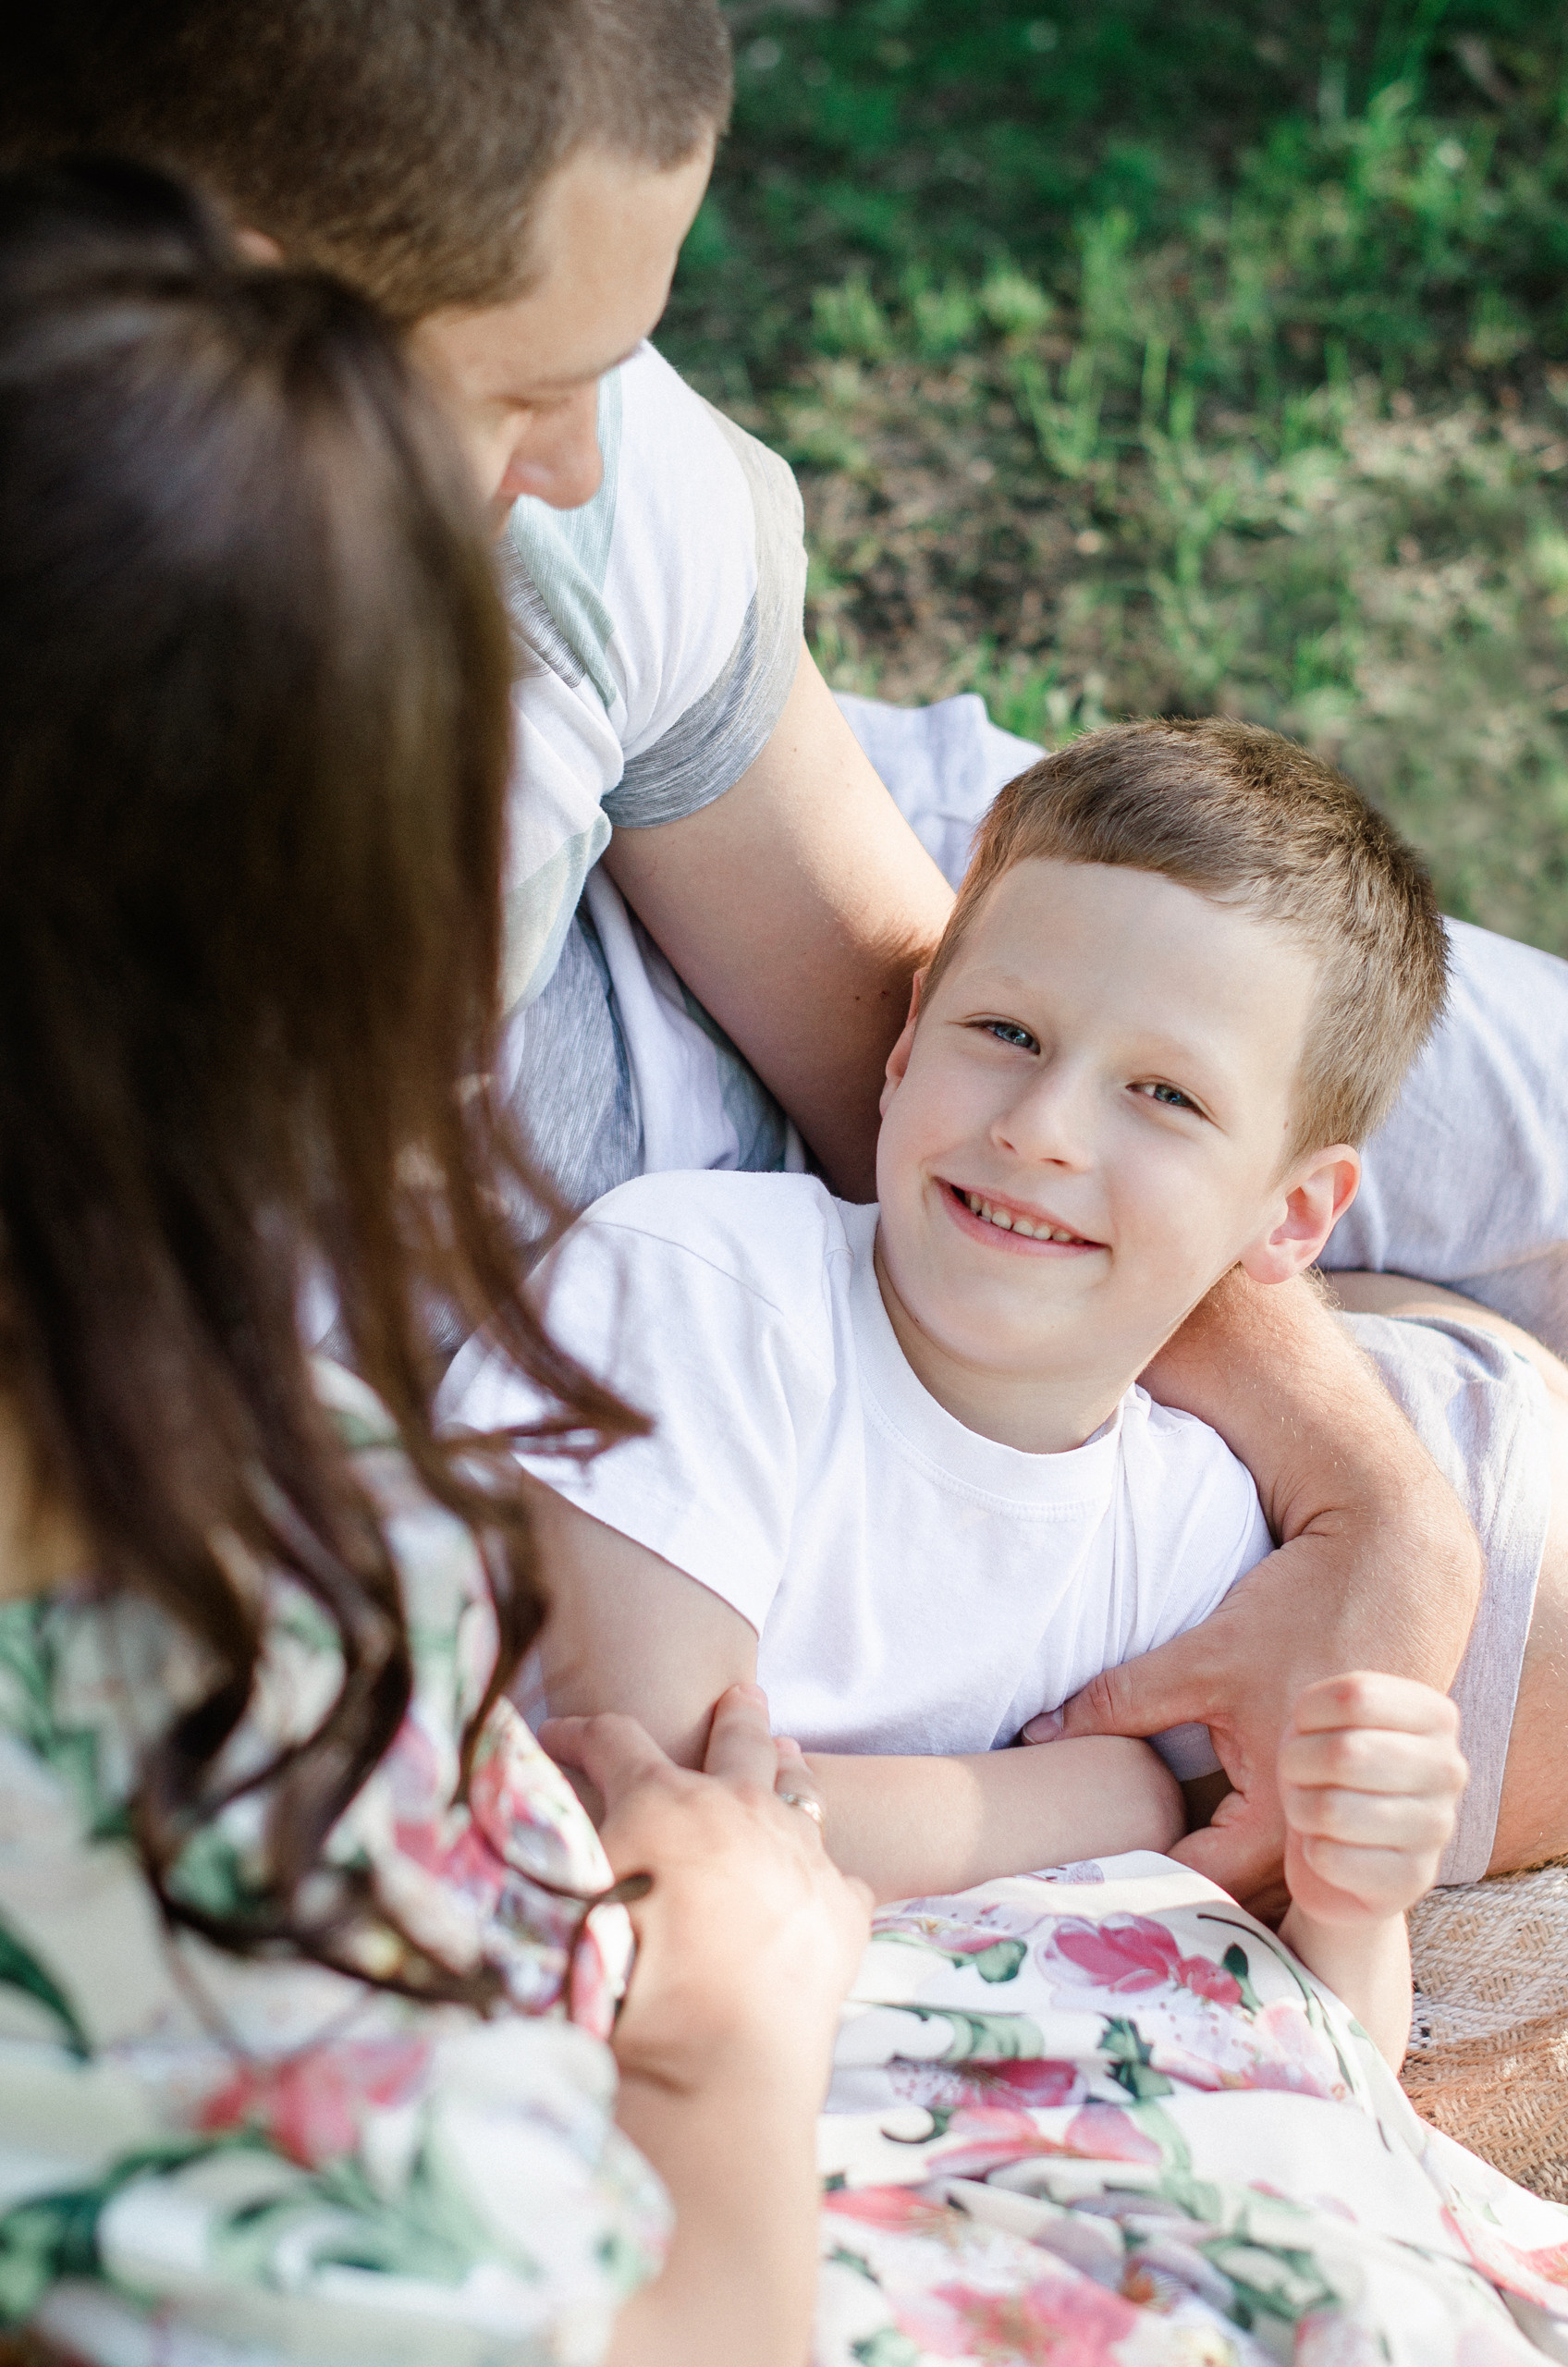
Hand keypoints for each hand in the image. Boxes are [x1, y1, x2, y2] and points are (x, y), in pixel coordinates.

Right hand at [541, 1684, 870, 2097]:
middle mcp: (739, 1811)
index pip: (612, 1739)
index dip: (577, 1732)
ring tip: (788, 1754)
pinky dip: (819, 1872)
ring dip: (788, 1770)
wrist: (718, 2073)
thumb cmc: (622, 1998)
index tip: (557, 1734)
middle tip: (740, 1692)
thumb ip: (546, 1864)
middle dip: (733, 1713)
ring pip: (800, 1789)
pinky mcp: (844, 1908)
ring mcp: (801, 1855)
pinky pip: (839, 1872)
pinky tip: (813, 1881)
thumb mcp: (562, 1912)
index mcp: (662, 1804)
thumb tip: (506, 1835)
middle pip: (739, 1737)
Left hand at [1055, 1517, 1474, 1919]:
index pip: (1201, 1877)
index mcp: (1287, 1809)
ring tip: (1141, 1841)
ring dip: (1210, 1857)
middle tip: (1104, 1858)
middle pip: (1234, 1886)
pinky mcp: (1345, 1795)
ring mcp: (1341, 1815)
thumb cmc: (1302, 1614)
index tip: (1090, 1865)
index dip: (1142, 1873)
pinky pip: (1286, 1842)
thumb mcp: (1203, 1660)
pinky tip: (1197, 1818)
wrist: (1391, 1576)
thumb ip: (1121, 1701)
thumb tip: (1042, 1734)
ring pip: (1261, 1869)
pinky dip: (1238, 1835)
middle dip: (1172, 1875)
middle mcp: (1321, 1826)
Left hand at [1278, 1672, 1466, 1927]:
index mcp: (1435, 1715)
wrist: (1341, 1857)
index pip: (1355, 1694)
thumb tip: (1302, 1704)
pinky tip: (1328, 1850)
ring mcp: (1439, 1827)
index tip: (1304, 1728)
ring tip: (1310, 1809)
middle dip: (1296, 1765)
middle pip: (1343, 1752)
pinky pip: (1330, 1857)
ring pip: (1331, 1809)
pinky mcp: (1414, 1880)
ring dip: (1300, 1809)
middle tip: (1299, 1775)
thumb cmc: (1326, 1772)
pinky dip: (1310, 1853)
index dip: (1306, 1715)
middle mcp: (1449, 1768)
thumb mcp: (1321, 1721)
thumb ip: (1317, 1702)